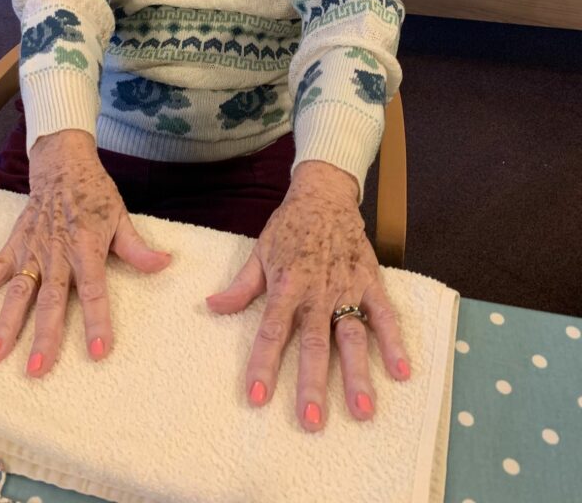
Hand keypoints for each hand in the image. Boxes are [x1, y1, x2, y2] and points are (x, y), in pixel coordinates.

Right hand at [0, 129, 170, 375]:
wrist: (62, 164)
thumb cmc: (95, 194)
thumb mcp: (121, 216)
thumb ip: (137, 247)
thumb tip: (165, 265)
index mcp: (87, 248)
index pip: (94, 290)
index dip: (97, 321)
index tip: (98, 352)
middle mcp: (57, 253)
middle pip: (51, 300)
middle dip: (44, 336)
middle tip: (37, 369)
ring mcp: (31, 250)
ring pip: (18, 291)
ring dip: (5, 323)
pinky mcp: (14, 245)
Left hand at [206, 160, 409, 431]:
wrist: (324, 194)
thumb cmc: (289, 227)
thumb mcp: (259, 252)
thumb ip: (241, 285)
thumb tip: (212, 307)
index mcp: (286, 285)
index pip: (272, 331)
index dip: (263, 365)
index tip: (257, 399)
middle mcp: (317, 291)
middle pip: (314, 343)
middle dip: (313, 383)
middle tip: (312, 421)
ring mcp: (347, 287)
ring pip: (352, 335)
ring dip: (358, 373)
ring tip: (362, 409)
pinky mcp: (371, 280)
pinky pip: (385, 315)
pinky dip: (394, 342)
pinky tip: (402, 371)